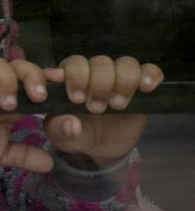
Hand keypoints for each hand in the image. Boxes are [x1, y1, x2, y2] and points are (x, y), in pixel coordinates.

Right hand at [0, 58, 54, 172]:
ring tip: (8, 105)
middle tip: (39, 96)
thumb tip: (51, 164)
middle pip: (19, 65)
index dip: (47, 75)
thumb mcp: (2, 152)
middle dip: (31, 77)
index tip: (62, 81)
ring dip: (6, 81)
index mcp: (13, 96)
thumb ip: (25, 155)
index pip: (33, 77)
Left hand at [43, 55, 163, 163]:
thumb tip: (72, 125)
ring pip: (125, 63)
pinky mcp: (140, 85)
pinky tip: (145, 88)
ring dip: (123, 82)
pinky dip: (149, 75)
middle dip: (98, 85)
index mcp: (68, 78)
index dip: (74, 76)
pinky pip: (149, 70)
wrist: (101, 148)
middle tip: (95, 109)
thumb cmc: (76, 134)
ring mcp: (117, 76)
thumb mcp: (62, 137)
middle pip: (99, 62)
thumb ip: (60, 130)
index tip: (76, 98)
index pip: (71, 64)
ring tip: (117, 105)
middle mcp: (93, 72)